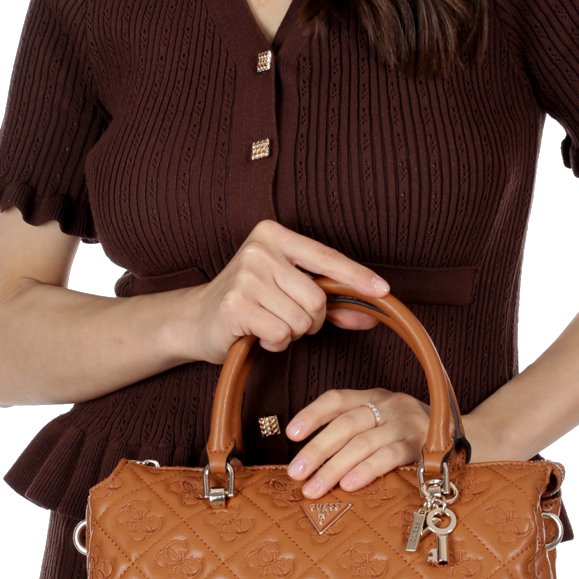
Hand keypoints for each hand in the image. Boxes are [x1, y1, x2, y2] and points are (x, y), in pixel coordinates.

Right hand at [184, 220, 385, 362]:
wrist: (196, 319)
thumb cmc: (249, 303)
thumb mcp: (287, 292)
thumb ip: (328, 302)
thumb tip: (368, 316)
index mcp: (274, 235)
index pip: (326, 257)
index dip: (357, 276)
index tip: (383, 291)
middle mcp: (260, 250)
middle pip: (318, 298)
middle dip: (312, 320)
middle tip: (287, 319)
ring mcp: (246, 276)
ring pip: (302, 319)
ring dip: (292, 333)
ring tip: (268, 325)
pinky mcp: (236, 304)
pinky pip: (282, 334)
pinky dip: (276, 343)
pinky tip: (257, 335)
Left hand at [285, 389, 429, 497]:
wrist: (465, 440)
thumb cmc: (412, 437)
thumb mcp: (383, 424)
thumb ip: (354, 433)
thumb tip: (310, 461)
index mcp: (375, 397)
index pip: (337, 399)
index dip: (312, 414)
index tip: (290, 433)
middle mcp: (390, 405)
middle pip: (346, 425)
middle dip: (316, 450)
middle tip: (295, 473)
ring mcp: (408, 424)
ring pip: (363, 444)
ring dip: (333, 468)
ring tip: (313, 489)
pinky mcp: (423, 446)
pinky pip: (389, 457)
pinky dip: (366, 471)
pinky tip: (348, 485)